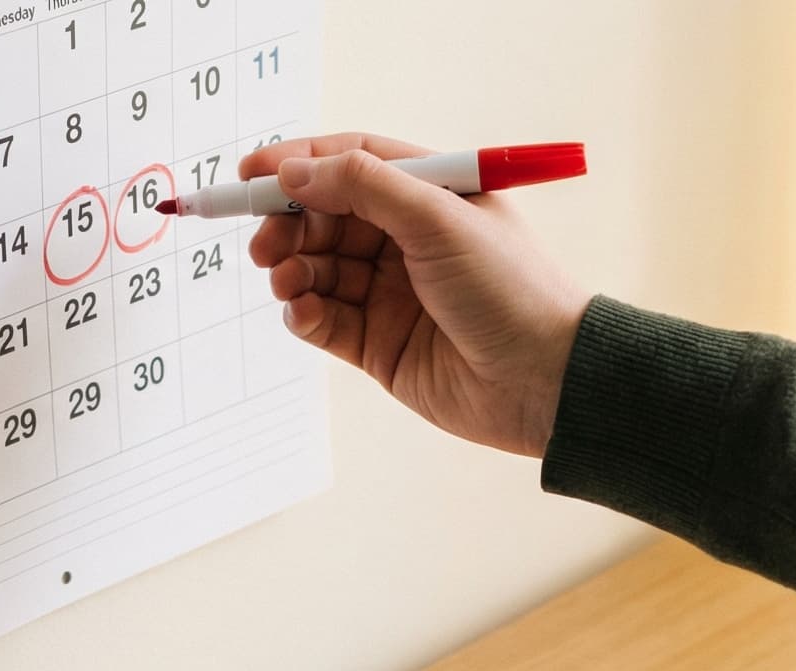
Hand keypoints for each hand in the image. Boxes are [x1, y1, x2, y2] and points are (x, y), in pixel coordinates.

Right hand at [240, 133, 588, 457]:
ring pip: (317, 269)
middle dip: (287, 223)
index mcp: (431, 195)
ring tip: (284, 278)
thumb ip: (363, 187)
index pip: (352, 163)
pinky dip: (303, 312)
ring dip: (291, 268)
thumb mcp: (439, 217)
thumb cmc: (511, 290)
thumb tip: (295, 171)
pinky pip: (324, 320)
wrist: (545, 382)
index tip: (251, 174)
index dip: (300, 164)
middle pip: (325, 216)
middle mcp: (408, 241)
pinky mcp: (379, 345)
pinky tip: (301, 311)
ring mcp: (391, 294)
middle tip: (264, 240)